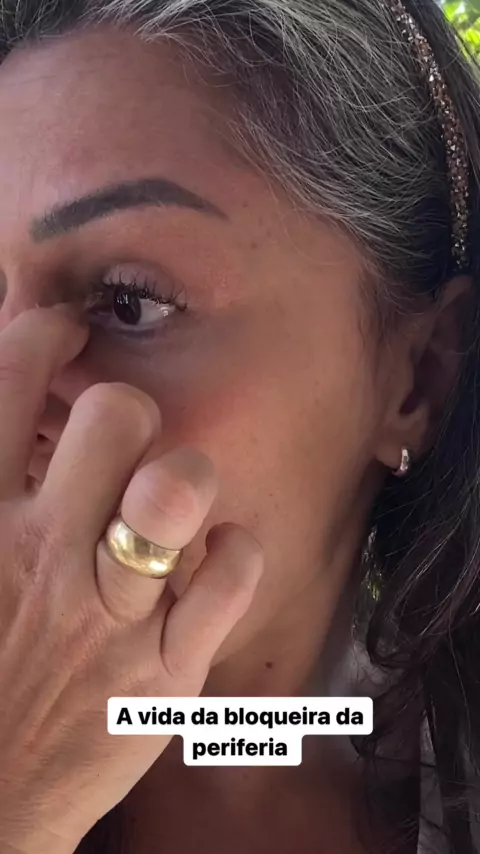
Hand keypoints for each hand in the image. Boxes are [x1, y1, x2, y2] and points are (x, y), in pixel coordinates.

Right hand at [0, 306, 262, 853]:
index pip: (10, 378)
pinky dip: (232, 552)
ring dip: (184, 476)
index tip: (64, 334)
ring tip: (168, 500)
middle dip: (128, 413)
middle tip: (123, 441)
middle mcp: (41, 556)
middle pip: (118, 417)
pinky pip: (232, 568)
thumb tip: (18, 403)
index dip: (45, 333)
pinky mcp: (166, 671)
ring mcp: (108, 614)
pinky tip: (207, 562)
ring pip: (179, 485)